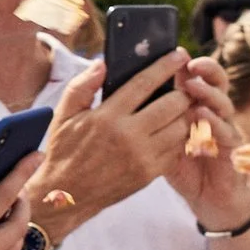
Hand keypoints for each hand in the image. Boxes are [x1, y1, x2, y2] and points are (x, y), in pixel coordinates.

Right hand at [30, 54, 193, 233]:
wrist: (67, 195)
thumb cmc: (65, 151)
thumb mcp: (64, 116)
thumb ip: (82, 87)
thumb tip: (102, 63)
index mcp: (107, 117)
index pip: (144, 83)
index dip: (166, 66)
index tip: (179, 54)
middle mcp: (128, 136)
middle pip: (173, 104)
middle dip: (183, 92)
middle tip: (184, 86)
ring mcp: (142, 156)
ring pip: (181, 127)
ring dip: (184, 115)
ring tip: (180, 108)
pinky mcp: (151, 173)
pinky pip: (177, 149)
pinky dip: (179, 137)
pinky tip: (172, 130)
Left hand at [164, 57, 249, 226]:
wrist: (209, 200)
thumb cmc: (185, 169)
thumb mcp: (163, 141)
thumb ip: (151, 119)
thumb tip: (126, 99)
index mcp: (198, 108)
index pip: (198, 79)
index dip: (190, 66)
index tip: (175, 54)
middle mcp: (216, 115)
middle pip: (217, 84)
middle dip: (206, 71)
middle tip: (190, 63)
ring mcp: (226, 131)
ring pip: (224, 105)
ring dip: (209, 93)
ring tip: (193, 86)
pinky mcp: (233, 152)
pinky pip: (227, 133)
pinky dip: (215, 122)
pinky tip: (202, 115)